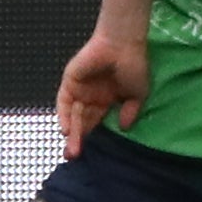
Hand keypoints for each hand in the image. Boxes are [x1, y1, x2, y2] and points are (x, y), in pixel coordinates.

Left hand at [56, 29, 146, 156]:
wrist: (123, 44)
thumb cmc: (133, 65)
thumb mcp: (137, 94)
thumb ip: (130, 111)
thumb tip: (124, 128)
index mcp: (106, 100)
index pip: (95, 122)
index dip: (91, 136)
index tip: (88, 154)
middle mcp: (91, 96)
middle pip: (81, 121)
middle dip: (78, 139)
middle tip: (73, 156)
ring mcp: (80, 89)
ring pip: (72, 114)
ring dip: (71, 132)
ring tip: (71, 150)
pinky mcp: (70, 81)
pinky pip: (64, 102)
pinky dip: (64, 116)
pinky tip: (67, 130)